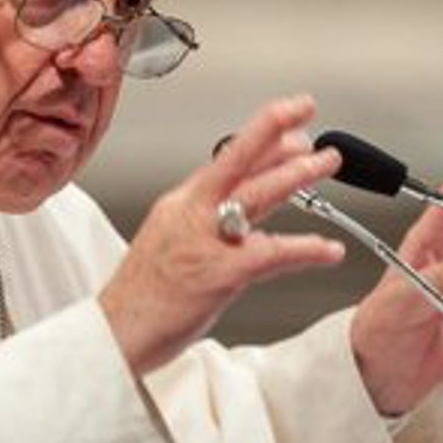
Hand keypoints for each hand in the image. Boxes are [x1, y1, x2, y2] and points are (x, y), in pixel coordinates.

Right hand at [100, 95, 345, 374]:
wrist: (114, 333)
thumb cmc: (143, 297)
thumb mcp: (171, 240)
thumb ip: (207, 219)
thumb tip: (241, 204)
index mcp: (181, 204)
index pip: (227, 159)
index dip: (262, 135)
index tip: (290, 119)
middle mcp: (191, 214)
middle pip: (236, 159)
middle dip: (274, 129)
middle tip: (306, 109)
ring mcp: (203, 242)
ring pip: (254, 195)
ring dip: (294, 176)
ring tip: (324, 163)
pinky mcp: (217, 275)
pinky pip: (269, 255)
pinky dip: (303, 249)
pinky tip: (327, 248)